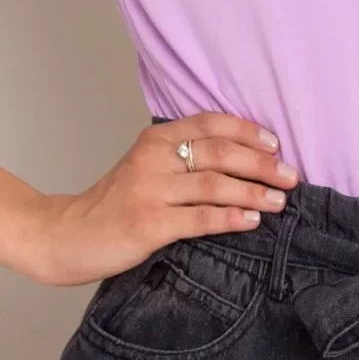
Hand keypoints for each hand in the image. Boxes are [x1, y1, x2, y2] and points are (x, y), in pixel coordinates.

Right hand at [15, 112, 300, 288]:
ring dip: (253, 191)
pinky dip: (230, 217)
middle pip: (218, 152)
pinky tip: (251, 220)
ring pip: (213, 184)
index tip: (276, 145)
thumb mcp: (145, 169)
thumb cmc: (112, 206)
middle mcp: (152, 159)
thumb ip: (181, 159)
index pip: (209, 124)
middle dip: (261, 163)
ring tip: (280, 201)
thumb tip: (241, 160)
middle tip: (291, 176)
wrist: (66, 235)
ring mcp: (149, 191)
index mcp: (154, 141)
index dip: (247, 131)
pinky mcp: (148, 224)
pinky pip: (199, 218)